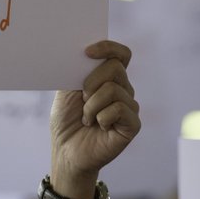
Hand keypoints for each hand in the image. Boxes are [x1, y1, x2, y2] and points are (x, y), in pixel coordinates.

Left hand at [49, 40, 139, 181]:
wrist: (66, 151)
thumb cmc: (66, 121)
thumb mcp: (66, 91)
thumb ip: (78, 71)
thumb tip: (86, 53)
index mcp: (108, 78)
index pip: (120, 54)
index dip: (108, 47)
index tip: (87, 52)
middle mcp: (123, 89)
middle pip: (115, 68)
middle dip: (91, 82)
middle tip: (81, 99)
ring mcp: (129, 107)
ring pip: (114, 89)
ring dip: (91, 105)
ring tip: (86, 118)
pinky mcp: (133, 125)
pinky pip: (120, 109)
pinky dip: (101, 118)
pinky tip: (98, 127)